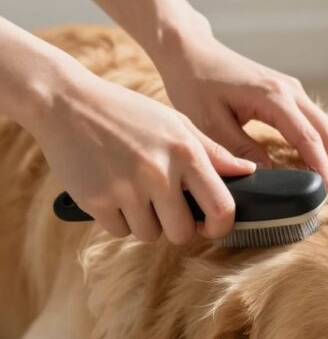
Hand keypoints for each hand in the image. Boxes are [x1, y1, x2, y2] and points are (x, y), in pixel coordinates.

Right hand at [33, 61, 255, 242]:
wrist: (67, 103)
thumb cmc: (127, 113)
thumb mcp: (175, 123)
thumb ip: (212, 152)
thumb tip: (248, 172)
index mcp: (185, 152)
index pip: (221, 208)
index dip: (220, 226)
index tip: (211, 225)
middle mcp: (159, 172)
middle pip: (183, 233)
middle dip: (177, 227)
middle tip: (165, 207)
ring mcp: (127, 189)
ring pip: (150, 235)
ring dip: (144, 222)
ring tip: (133, 191)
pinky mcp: (97, 201)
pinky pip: (120, 231)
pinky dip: (118, 219)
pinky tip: (111, 190)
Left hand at [158, 24, 327, 192]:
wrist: (192, 52)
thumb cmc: (196, 84)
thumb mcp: (211, 123)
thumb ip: (240, 149)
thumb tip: (268, 174)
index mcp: (273, 97)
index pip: (307, 138)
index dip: (323, 167)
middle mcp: (290, 91)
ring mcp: (292, 90)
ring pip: (327, 126)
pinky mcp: (289, 95)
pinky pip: (316, 122)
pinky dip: (327, 143)